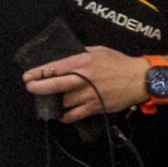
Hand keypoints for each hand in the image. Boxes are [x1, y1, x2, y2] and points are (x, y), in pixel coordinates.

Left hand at [23, 44, 148, 122]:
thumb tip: (66, 56)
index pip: (55, 68)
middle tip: (30, 87)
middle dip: (38, 87)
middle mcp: (84, 79)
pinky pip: (73, 115)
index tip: (28, 76)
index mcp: (83, 62)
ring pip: (62, 102)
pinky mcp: (94, 107)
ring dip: (51, 102)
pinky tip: (58, 114)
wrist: (139, 79)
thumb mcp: (99, 50)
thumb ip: (81, 53)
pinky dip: (63, 116)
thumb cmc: (119, 63)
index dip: (38, 73)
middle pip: (54, 85)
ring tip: (44, 100)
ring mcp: (88, 95)